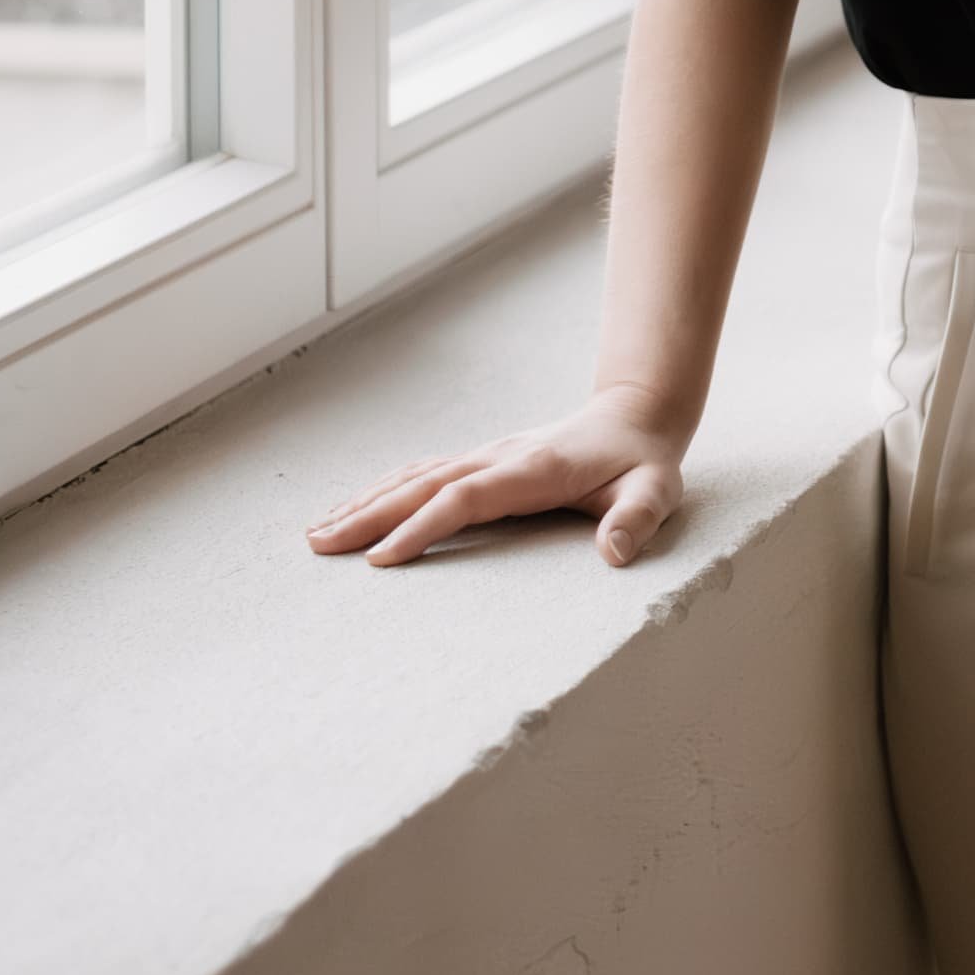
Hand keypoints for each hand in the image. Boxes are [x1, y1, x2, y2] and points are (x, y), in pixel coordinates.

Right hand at [304, 388, 688, 569]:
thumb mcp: (655, 491)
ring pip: (414, 477)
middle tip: (319, 545)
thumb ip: (636, 520)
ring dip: (366, 502)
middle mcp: (498, 458)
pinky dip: (384, 491)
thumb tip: (613, 553)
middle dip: (369, 515)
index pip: (465, 499)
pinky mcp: (482, 461)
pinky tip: (355, 509)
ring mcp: (486, 456)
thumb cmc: (642, 462)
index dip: (422, 526)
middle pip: (422, 486)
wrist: (636, 415)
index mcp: (532, 470)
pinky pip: (424, 475)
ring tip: (318, 532)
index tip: (381, 558)